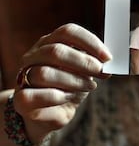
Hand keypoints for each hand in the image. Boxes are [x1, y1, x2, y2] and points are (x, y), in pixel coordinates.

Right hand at [12, 23, 111, 143]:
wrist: (51, 114)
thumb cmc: (70, 87)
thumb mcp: (84, 71)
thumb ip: (94, 62)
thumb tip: (109, 61)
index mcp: (50, 42)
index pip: (67, 32)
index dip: (89, 42)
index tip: (107, 57)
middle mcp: (34, 56)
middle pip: (56, 51)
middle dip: (84, 63)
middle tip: (101, 72)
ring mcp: (24, 76)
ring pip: (45, 73)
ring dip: (74, 81)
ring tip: (89, 86)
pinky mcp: (22, 100)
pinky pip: (36, 95)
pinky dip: (58, 97)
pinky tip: (69, 98)